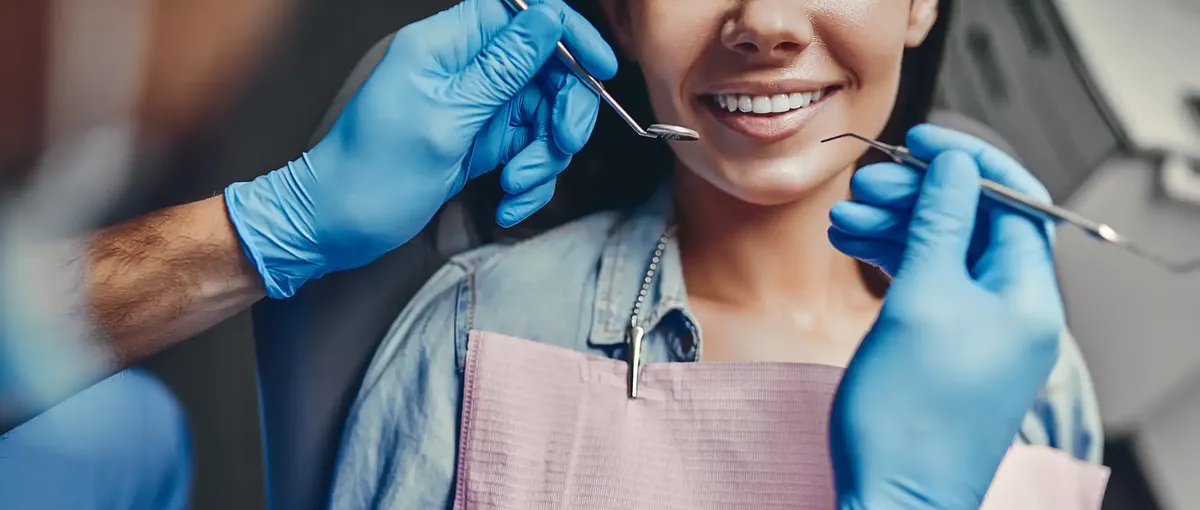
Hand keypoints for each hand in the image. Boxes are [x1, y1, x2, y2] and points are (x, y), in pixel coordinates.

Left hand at [225, 0, 616, 297]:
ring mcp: (475, 107)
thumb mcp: (445, 119)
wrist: (337, 226)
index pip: (522, 13)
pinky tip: (506, 203)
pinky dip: (527, 181)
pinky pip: (527, 151)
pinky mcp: (480, 142)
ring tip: (515, 187)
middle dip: (562, 112)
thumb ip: (502, 68)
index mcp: (446, 45)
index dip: (567, 33)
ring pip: (542, 116)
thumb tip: (547, 19)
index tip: (599, 68)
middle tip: (560, 146)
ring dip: (543, 157)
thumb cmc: (372, 174)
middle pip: (546, 69)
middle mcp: (464, 70)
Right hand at [827, 124, 1064, 508]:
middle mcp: (1011, 311)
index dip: (967, 162)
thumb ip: (939, 225)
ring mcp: (979, 330)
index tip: (921, 141)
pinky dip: (891, 260)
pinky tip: (852, 247)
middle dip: (918, 196)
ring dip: (895, 226)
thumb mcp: (921, 300)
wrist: (891, 496)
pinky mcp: (946, 346)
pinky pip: (926, 284)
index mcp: (1027, 297)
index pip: (1014, 201)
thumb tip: (955, 167)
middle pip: (972, 223)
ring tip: (843, 219)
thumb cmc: (909, 419)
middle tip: (866, 185)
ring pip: (942, 251)